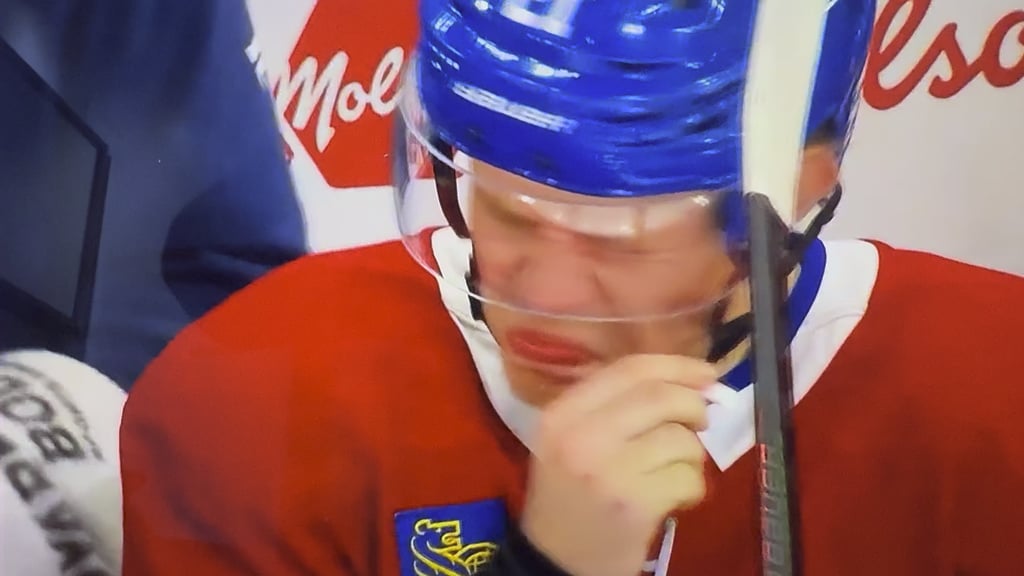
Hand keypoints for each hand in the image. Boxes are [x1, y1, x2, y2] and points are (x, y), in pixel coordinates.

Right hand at [520, 354, 714, 575]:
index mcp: (562, 414)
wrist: (555, 562)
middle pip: (661, 397)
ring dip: (691, 454)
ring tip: (673, 470)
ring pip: (681, 439)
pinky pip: (689, 478)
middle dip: (693, 405)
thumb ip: (613, 404)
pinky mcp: (637, 505)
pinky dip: (691, 487)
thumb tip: (686, 378)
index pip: (629, 369)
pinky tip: (672, 498)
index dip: (676, 366)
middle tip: (700, 420)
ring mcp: (609, 471)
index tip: (704, 372)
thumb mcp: (570, 439)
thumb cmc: (569, 495)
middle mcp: (582, 436)